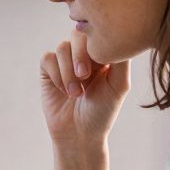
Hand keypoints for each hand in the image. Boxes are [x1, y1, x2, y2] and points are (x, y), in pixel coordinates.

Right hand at [39, 29, 130, 152]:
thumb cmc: (102, 112)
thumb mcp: (119, 86)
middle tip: (84, 76)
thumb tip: (118, 36)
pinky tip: (64, 91)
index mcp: (102, 55)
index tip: (100, 68)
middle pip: (78, 34)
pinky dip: (56, 75)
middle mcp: (83, 55)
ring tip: (76, 93)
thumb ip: (122, 60)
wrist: (79, 134)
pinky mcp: (48, 70)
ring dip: (68, 72)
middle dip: (80, 55)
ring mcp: (64, 61)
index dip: (96, 46)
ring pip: (62, 47)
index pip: (98, 34)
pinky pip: (48, 59)